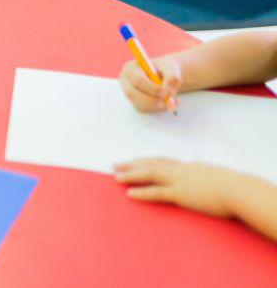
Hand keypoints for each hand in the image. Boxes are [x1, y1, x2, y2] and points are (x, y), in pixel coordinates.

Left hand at [114, 158, 250, 217]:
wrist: (239, 189)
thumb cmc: (233, 185)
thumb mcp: (215, 174)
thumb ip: (204, 171)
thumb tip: (199, 166)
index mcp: (189, 166)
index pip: (163, 161)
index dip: (147, 160)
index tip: (134, 160)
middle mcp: (181, 170)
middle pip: (151, 164)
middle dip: (132, 165)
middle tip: (115, 165)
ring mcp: (179, 181)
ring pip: (149, 174)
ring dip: (131, 175)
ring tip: (116, 177)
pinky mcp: (181, 194)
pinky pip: (157, 192)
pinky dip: (142, 192)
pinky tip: (129, 194)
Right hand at [119, 56, 181, 112]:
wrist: (164, 75)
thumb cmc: (164, 69)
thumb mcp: (170, 68)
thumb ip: (172, 77)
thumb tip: (169, 91)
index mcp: (131, 68)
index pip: (137, 80)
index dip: (151, 88)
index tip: (166, 93)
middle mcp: (126, 81)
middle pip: (132, 93)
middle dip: (151, 100)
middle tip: (167, 104)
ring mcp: (129, 93)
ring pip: (138, 104)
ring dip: (155, 106)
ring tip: (170, 103)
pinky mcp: (135, 102)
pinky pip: (144, 109)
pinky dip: (156, 109)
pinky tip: (164, 104)